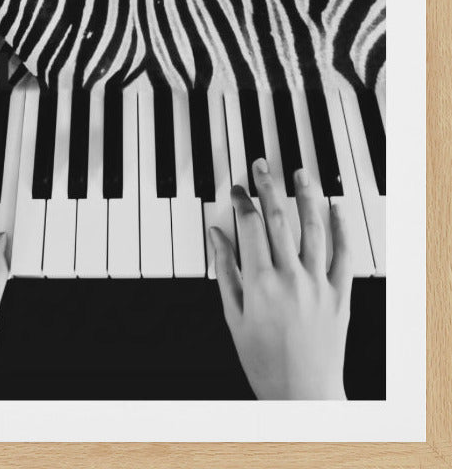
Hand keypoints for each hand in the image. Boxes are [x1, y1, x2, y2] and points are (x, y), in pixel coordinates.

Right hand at [209, 159, 351, 399]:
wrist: (302, 394)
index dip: (241, 202)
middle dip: (268, 187)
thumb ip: (225, 271)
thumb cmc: (263, 360)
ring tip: (299, 174)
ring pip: (312, 228)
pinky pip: (343, 254)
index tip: (236, 190)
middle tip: (262, 166)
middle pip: (278, 219)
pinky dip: (341, 228)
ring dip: (305, 197)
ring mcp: (318, 284)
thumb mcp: (234, 316)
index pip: (249, 226)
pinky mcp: (339, 294)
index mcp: (260, 283)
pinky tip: (336, 207)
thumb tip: (216, 235)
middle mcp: (290, 278)